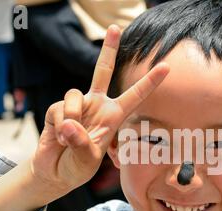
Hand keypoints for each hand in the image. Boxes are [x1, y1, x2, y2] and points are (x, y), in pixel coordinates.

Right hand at [30, 25, 168, 195]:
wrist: (55, 172)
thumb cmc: (77, 168)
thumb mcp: (86, 161)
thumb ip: (81, 143)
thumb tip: (69, 123)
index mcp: (113, 117)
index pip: (135, 97)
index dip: (150, 82)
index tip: (167, 67)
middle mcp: (97, 106)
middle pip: (102, 71)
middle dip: (108, 49)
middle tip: (115, 28)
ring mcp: (78, 106)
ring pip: (75, 94)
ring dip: (72, 116)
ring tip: (68, 138)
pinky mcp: (58, 108)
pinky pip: (59, 108)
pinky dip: (60, 123)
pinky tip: (59, 137)